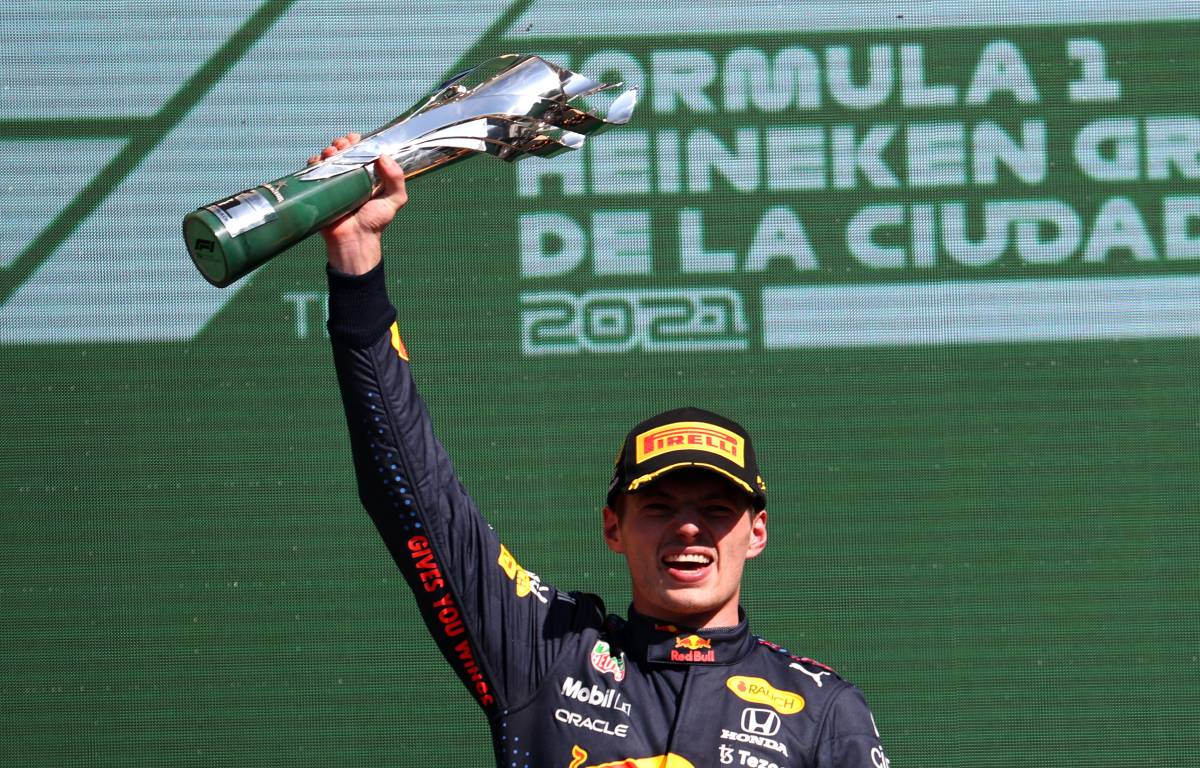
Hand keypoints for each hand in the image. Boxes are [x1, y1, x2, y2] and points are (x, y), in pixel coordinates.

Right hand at [309, 132, 407, 274]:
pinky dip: (314, 162)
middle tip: (343, 146)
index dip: (358, 142)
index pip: (361, 151)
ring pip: (327, 158)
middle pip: (342, 150)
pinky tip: (319, 162)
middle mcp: (350, 175)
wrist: (354, 240)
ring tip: (332, 153)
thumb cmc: (374, 222)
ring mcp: (333, 181)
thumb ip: (396, 179)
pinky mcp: (319, 189)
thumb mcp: (395, 200)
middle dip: (341, 143)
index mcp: (367, 174)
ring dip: (328, 150)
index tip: (356, 140)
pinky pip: (312, 170)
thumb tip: (384, 156)